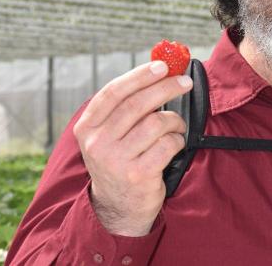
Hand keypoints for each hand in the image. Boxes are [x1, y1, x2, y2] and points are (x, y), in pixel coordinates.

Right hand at [73, 60, 191, 235]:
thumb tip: (159, 69)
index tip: (162, 65)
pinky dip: (177, 140)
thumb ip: (126, 105)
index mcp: (87, 127)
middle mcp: (97, 143)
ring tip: (176, 125)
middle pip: (137, 104)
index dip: (139, 75)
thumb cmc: (121, 159)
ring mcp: (116, 160)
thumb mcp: (110, 133)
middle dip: (165, 88)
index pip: (113, 92)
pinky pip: (168, 144)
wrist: (119, 206)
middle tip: (184, 82)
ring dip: (174, 120)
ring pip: (156, 123)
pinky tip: (174, 145)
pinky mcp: (137, 174)